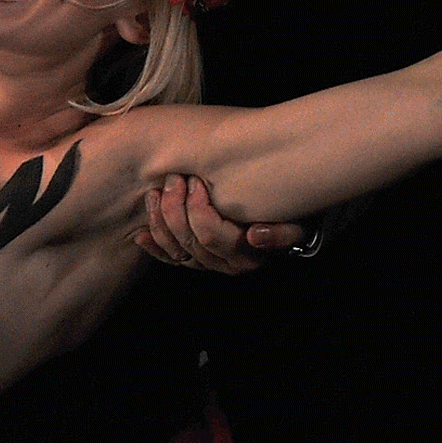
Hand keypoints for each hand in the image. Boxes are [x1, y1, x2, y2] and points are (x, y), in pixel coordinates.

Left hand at [134, 174, 306, 272]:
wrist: (292, 212)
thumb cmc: (294, 212)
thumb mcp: (300, 222)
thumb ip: (284, 233)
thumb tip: (254, 236)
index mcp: (249, 254)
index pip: (212, 236)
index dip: (198, 209)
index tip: (196, 180)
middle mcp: (228, 264)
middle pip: (190, 242)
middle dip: (176, 208)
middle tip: (175, 178)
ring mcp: (210, 263)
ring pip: (176, 250)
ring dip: (161, 220)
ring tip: (158, 191)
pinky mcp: (196, 259)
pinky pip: (170, 259)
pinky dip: (154, 246)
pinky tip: (141, 234)